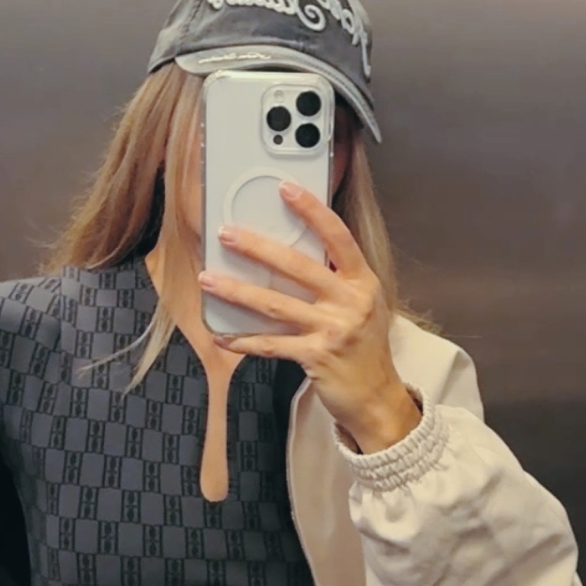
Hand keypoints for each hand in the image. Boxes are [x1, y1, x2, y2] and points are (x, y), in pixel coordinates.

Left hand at [197, 182, 420, 453]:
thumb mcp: (363, 306)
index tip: (285, 188)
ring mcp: (333, 330)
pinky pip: (272, 345)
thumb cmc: (365, 349)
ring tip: (209, 279)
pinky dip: (244, 341)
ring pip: (275, 304)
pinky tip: (222, 336)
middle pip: (297, 266)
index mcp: (362, 282)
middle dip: (256, 247)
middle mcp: (349, 302)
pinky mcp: (316, 357)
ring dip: (237, 291)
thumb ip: (335, 281)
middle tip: (226, 234)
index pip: (337, 236)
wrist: (377, 396)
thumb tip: (291, 257)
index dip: (312, 210)